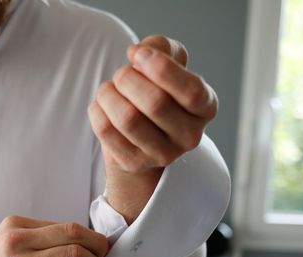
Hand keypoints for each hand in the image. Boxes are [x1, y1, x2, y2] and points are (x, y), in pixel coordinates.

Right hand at [0, 216, 108, 256]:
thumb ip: (41, 240)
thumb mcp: (10, 245)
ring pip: (75, 255)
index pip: (65, 226)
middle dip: (98, 246)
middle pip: (74, 234)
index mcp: (15, 226)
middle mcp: (18, 242)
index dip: (89, 237)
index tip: (96, 248)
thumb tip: (83, 243)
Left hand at [88, 35, 217, 173]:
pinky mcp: (133, 163)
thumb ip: (160, 48)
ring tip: (107, 89)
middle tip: (121, 74)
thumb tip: (138, 52)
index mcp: (205, 107)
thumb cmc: (157, 92)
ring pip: (128, 118)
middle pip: (155, 103)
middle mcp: (189, 135)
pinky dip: (97, 111)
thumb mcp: (167, 64)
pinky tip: (102, 107)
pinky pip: (107, 131)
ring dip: (109, 94)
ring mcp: (162, 154)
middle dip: (128, 79)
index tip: (137, 54)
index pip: (191, 90)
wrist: (140, 139)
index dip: (161, 68)